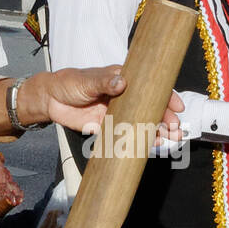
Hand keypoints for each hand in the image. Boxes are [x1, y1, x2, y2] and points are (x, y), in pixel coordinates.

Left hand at [25, 67, 183, 138]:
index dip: (167, 97)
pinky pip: (127, 136)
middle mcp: (125, 97)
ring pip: (142, 123)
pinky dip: (139, 141)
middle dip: (166, 119)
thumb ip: (104, 82)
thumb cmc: (70, 82)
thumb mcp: (87, 80)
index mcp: (123, 81)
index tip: (178, 107)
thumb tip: (122, 82)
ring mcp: (118, 113)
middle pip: (151, 108)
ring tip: (170, 139)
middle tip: (176, 130)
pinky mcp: (108, 127)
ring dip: (157, 131)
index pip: (151, 87)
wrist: (50, 99)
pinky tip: (149, 146)